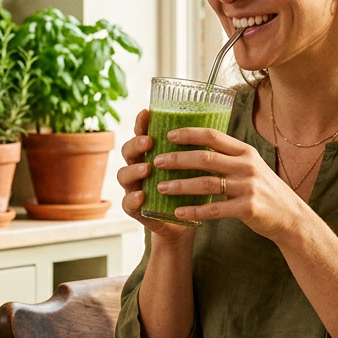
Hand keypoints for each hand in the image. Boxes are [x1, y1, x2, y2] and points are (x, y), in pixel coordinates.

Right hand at [117, 109, 195, 247]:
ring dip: (133, 170)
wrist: (184, 223)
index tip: (146, 113)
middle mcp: (139, 168)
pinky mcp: (136, 209)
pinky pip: (128, 203)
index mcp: (151, 154)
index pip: (142, 134)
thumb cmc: (189, 190)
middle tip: (148, 142)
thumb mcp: (193, 168)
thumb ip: (194, 150)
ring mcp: (135, 188)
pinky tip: (141, 195)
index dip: (141, 123)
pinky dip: (133, 198)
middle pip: (128, 151)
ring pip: (123, 175)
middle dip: (136, 144)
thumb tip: (215, 121)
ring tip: (146, 169)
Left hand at [150, 126, 307, 240]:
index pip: (213, 136)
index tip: (168, 135)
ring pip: (206, 183)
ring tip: (161, 188)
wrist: (290, 217)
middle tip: (157, 161)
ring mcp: (248, 187)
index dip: (189, 133)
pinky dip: (194, 211)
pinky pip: (214, 209)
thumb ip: (229, 158)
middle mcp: (247, 166)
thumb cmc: (265, 191)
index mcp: (245, 152)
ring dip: (181, 185)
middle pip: (205, 158)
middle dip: (178, 159)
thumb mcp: (251, 167)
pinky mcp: (247, 208)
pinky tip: (178, 213)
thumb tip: (197, 148)